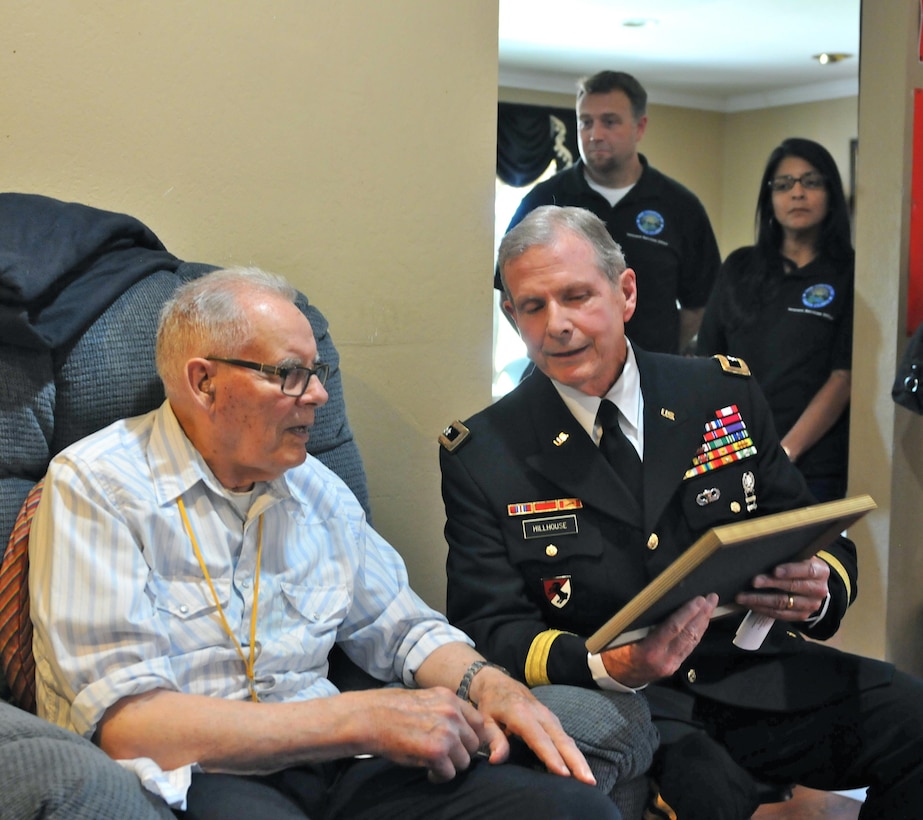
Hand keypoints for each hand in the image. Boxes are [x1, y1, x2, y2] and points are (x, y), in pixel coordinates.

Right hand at [363, 687, 490, 781]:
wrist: (371, 718)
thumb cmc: (393, 710)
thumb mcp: (426, 699)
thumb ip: (446, 710)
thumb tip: (461, 729)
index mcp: (450, 699)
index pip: (479, 723)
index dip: (470, 737)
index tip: (460, 745)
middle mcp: (452, 713)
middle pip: (474, 744)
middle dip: (461, 753)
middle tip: (445, 757)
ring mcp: (446, 733)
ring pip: (464, 761)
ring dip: (451, 766)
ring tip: (435, 766)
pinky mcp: (436, 752)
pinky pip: (450, 773)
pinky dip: (440, 777)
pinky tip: (429, 773)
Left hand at [467, 667, 596, 785]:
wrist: (498, 682)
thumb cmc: (490, 703)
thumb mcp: (485, 719)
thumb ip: (493, 738)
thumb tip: (496, 760)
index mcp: (521, 714)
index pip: (539, 739)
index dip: (551, 756)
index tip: (563, 774)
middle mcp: (540, 714)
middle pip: (561, 740)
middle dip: (575, 761)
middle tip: (588, 781)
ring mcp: (549, 716)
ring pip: (567, 740)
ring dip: (579, 760)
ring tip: (590, 780)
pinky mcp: (553, 720)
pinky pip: (565, 738)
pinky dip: (574, 754)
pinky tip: (580, 769)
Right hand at [600, 593, 717, 687]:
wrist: (617, 676)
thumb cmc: (616, 651)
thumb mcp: (623, 636)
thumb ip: (641, 624)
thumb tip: (658, 603)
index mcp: (649, 650)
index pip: (674, 628)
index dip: (688, 613)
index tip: (699, 600)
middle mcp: (664, 659)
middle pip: (688, 634)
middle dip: (702, 615)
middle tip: (712, 598)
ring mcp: (671, 665)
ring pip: (692, 641)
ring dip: (703, 623)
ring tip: (710, 607)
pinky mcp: (674, 667)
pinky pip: (689, 648)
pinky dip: (697, 633)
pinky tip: (701, 623)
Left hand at [736, 556, 828, 620]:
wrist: (810, 584)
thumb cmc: (798, 565)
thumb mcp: (799, 557)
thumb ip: (787, 555)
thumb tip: (762, 552)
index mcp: (820, 571)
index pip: (808, 570)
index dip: (791, 570)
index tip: (775, 570)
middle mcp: (819, 590)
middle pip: (792, 587)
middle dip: (770, 584)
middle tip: (753, 581)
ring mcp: (811, 605)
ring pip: (783, 603)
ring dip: (760, 600)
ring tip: (743, 596)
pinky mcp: (801, 616)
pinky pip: (779, 614)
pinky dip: (762, 609)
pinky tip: (749, 604)